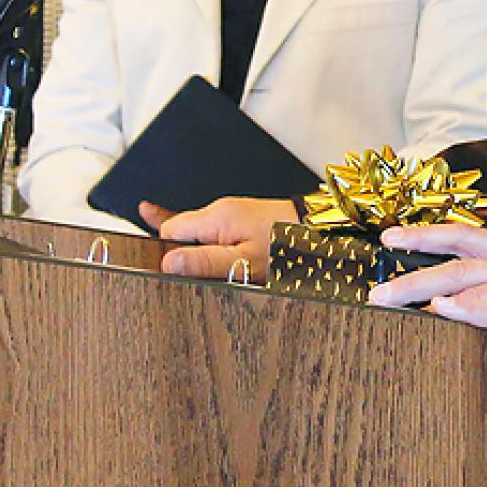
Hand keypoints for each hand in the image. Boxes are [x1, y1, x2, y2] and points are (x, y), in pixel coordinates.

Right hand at [144, 196, 294, 280]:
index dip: (167, 253)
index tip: (170, 272)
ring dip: (203, 253)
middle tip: (196, 275)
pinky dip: (205, 239)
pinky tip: (190, 243)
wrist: (318, 228)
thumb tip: (168, 264)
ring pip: (201, 235)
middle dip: (184, 254)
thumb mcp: (244, 261)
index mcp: (216, 217)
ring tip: (215, 271)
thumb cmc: (286, 244)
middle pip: (183, 233)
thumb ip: (205, 262)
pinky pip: (216, 229)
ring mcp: (231, 214)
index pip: (169, 230)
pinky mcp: (242, 219)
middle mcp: (220, 211)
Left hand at [367, 222, 486, 362]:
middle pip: (456, 248)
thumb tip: (478, 304)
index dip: (430, 234)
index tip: (396, 237)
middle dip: (413, 251)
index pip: (468, 236)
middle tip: (377, 260)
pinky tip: (438, 312)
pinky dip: (463, 308)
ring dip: (419, 286)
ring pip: (462, 276)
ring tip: (386, 297)